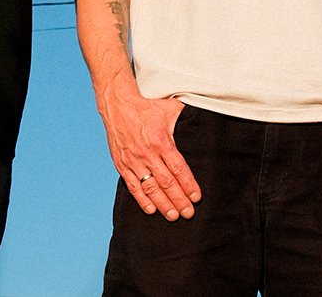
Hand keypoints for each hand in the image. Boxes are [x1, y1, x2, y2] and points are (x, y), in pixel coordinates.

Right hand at [99, 86, 200, 220]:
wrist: (118, 105)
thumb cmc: (147, 106)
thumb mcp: (171, 109)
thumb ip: (186, 118)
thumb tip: (203, 121)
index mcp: (162, 141)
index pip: (179, 168)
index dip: (189, 185)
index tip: (197, 197)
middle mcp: (148, 154)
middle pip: (167, 182)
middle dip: (179, 200)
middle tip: (189, 213)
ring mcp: (134, 161)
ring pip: (150, 188)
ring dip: (163, 204)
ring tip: (173, 216)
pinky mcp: (122, 164)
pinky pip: (133, 186)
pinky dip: (142, 200)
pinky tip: (151, 209)